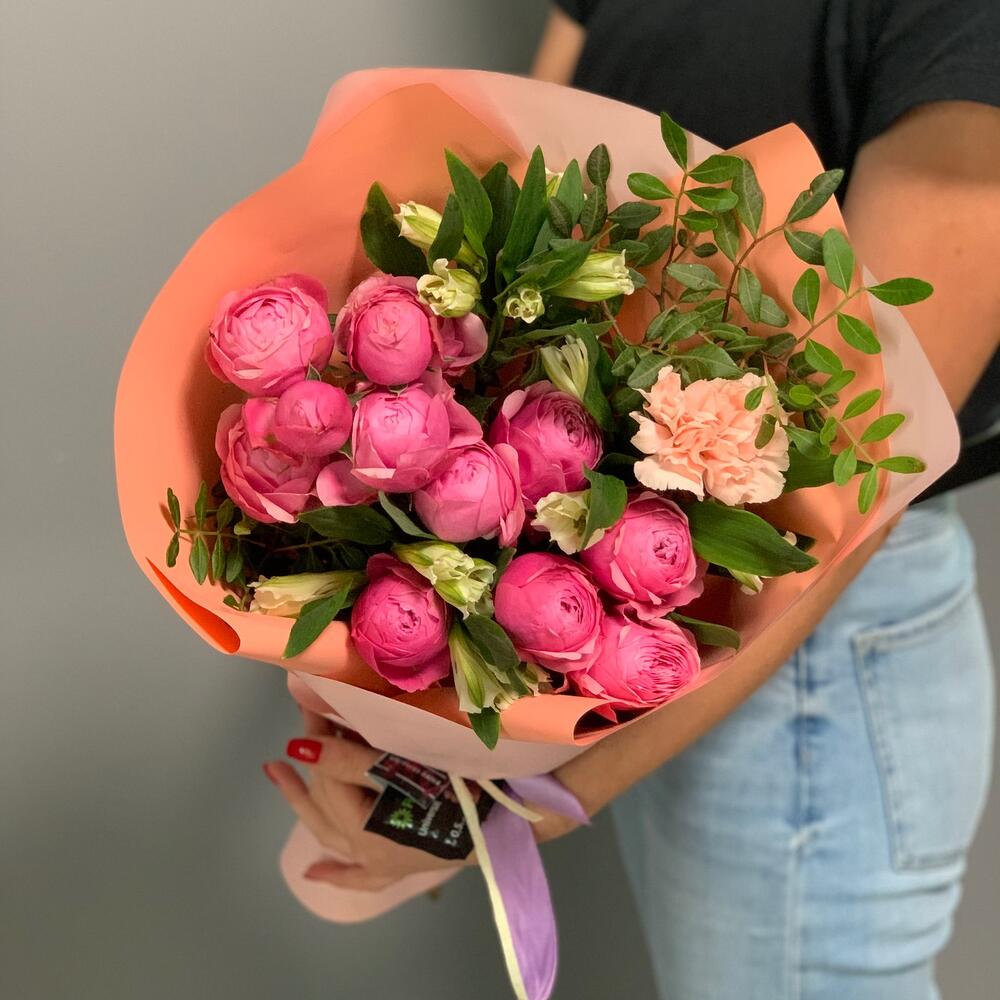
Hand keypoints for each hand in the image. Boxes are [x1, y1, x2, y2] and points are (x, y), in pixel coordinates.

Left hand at [263, 708, 470, 891]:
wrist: (509, 819)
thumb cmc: (461, 784)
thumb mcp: (406, 763)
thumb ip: (350, 756)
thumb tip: (297, 744)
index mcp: (364, 827)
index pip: (330, 774)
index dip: (321, 733)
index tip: (316, 698)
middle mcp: (364, 851)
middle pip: (328, 797)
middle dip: (316, 755)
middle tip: (309, 715)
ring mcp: (380, 864)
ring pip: (329, 832)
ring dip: (301, 801)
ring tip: (275, 771)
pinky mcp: (398, 870)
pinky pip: (359, 878)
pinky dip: (335, 874)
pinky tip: (312, 873)